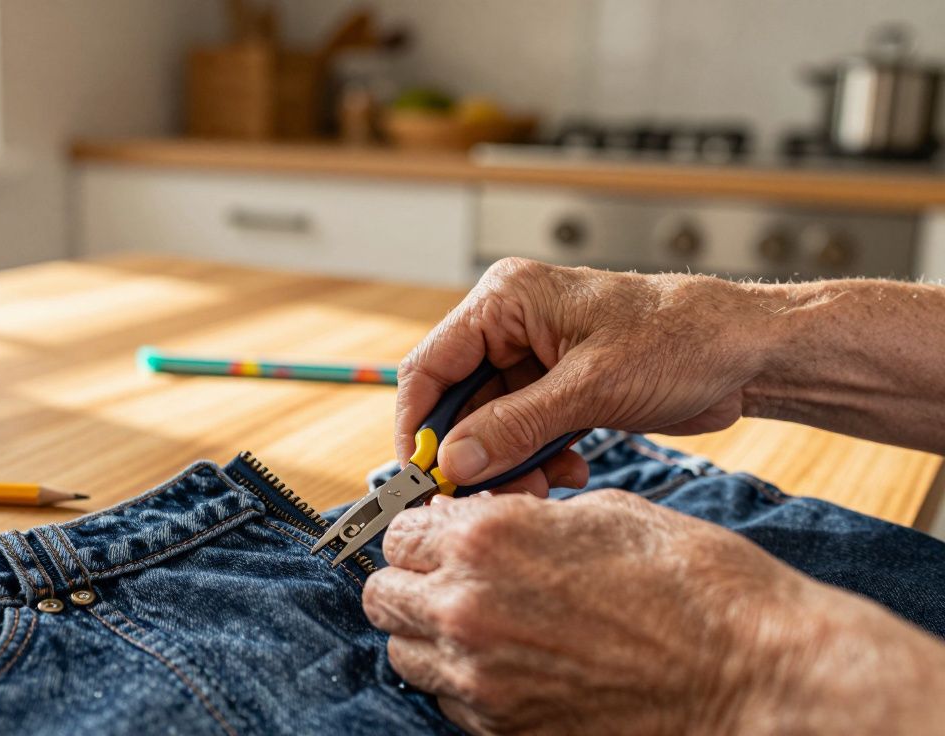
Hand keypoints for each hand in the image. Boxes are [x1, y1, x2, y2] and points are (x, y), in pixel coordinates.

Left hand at [363, 492, 944, 734]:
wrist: (757, 676)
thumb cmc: (695, 583)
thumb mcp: (603, 514)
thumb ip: (522, 519)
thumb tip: (482, 524)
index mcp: (487, 540)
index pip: (400, 532)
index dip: (422, 530)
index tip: (442, 534)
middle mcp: (467, 610)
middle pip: (384, 597)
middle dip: (411, 581)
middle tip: (450, 578)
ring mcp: (481, 681)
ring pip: (406, 655)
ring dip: (429, 635)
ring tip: (483, 624)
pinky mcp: (505, 732)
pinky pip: (447, 702)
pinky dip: (463, 683)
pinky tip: (510, 665)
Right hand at [396, 258, 774, 488]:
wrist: (751, 352)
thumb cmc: (682, 340)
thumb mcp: (592, 388)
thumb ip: (515, 426)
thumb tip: (453, 461)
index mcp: (507, 301)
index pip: (430, 366)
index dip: (418, 426)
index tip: (421, 478)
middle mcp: (511, 327)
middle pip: (456, 402)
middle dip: (469, 454)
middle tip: (481, 500)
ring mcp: (534, 360)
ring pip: (488, 425)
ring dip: (506, 465)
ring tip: (537, 489)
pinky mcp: (558, 390)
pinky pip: (522, 434)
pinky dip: (535, 461)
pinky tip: (567, 473)